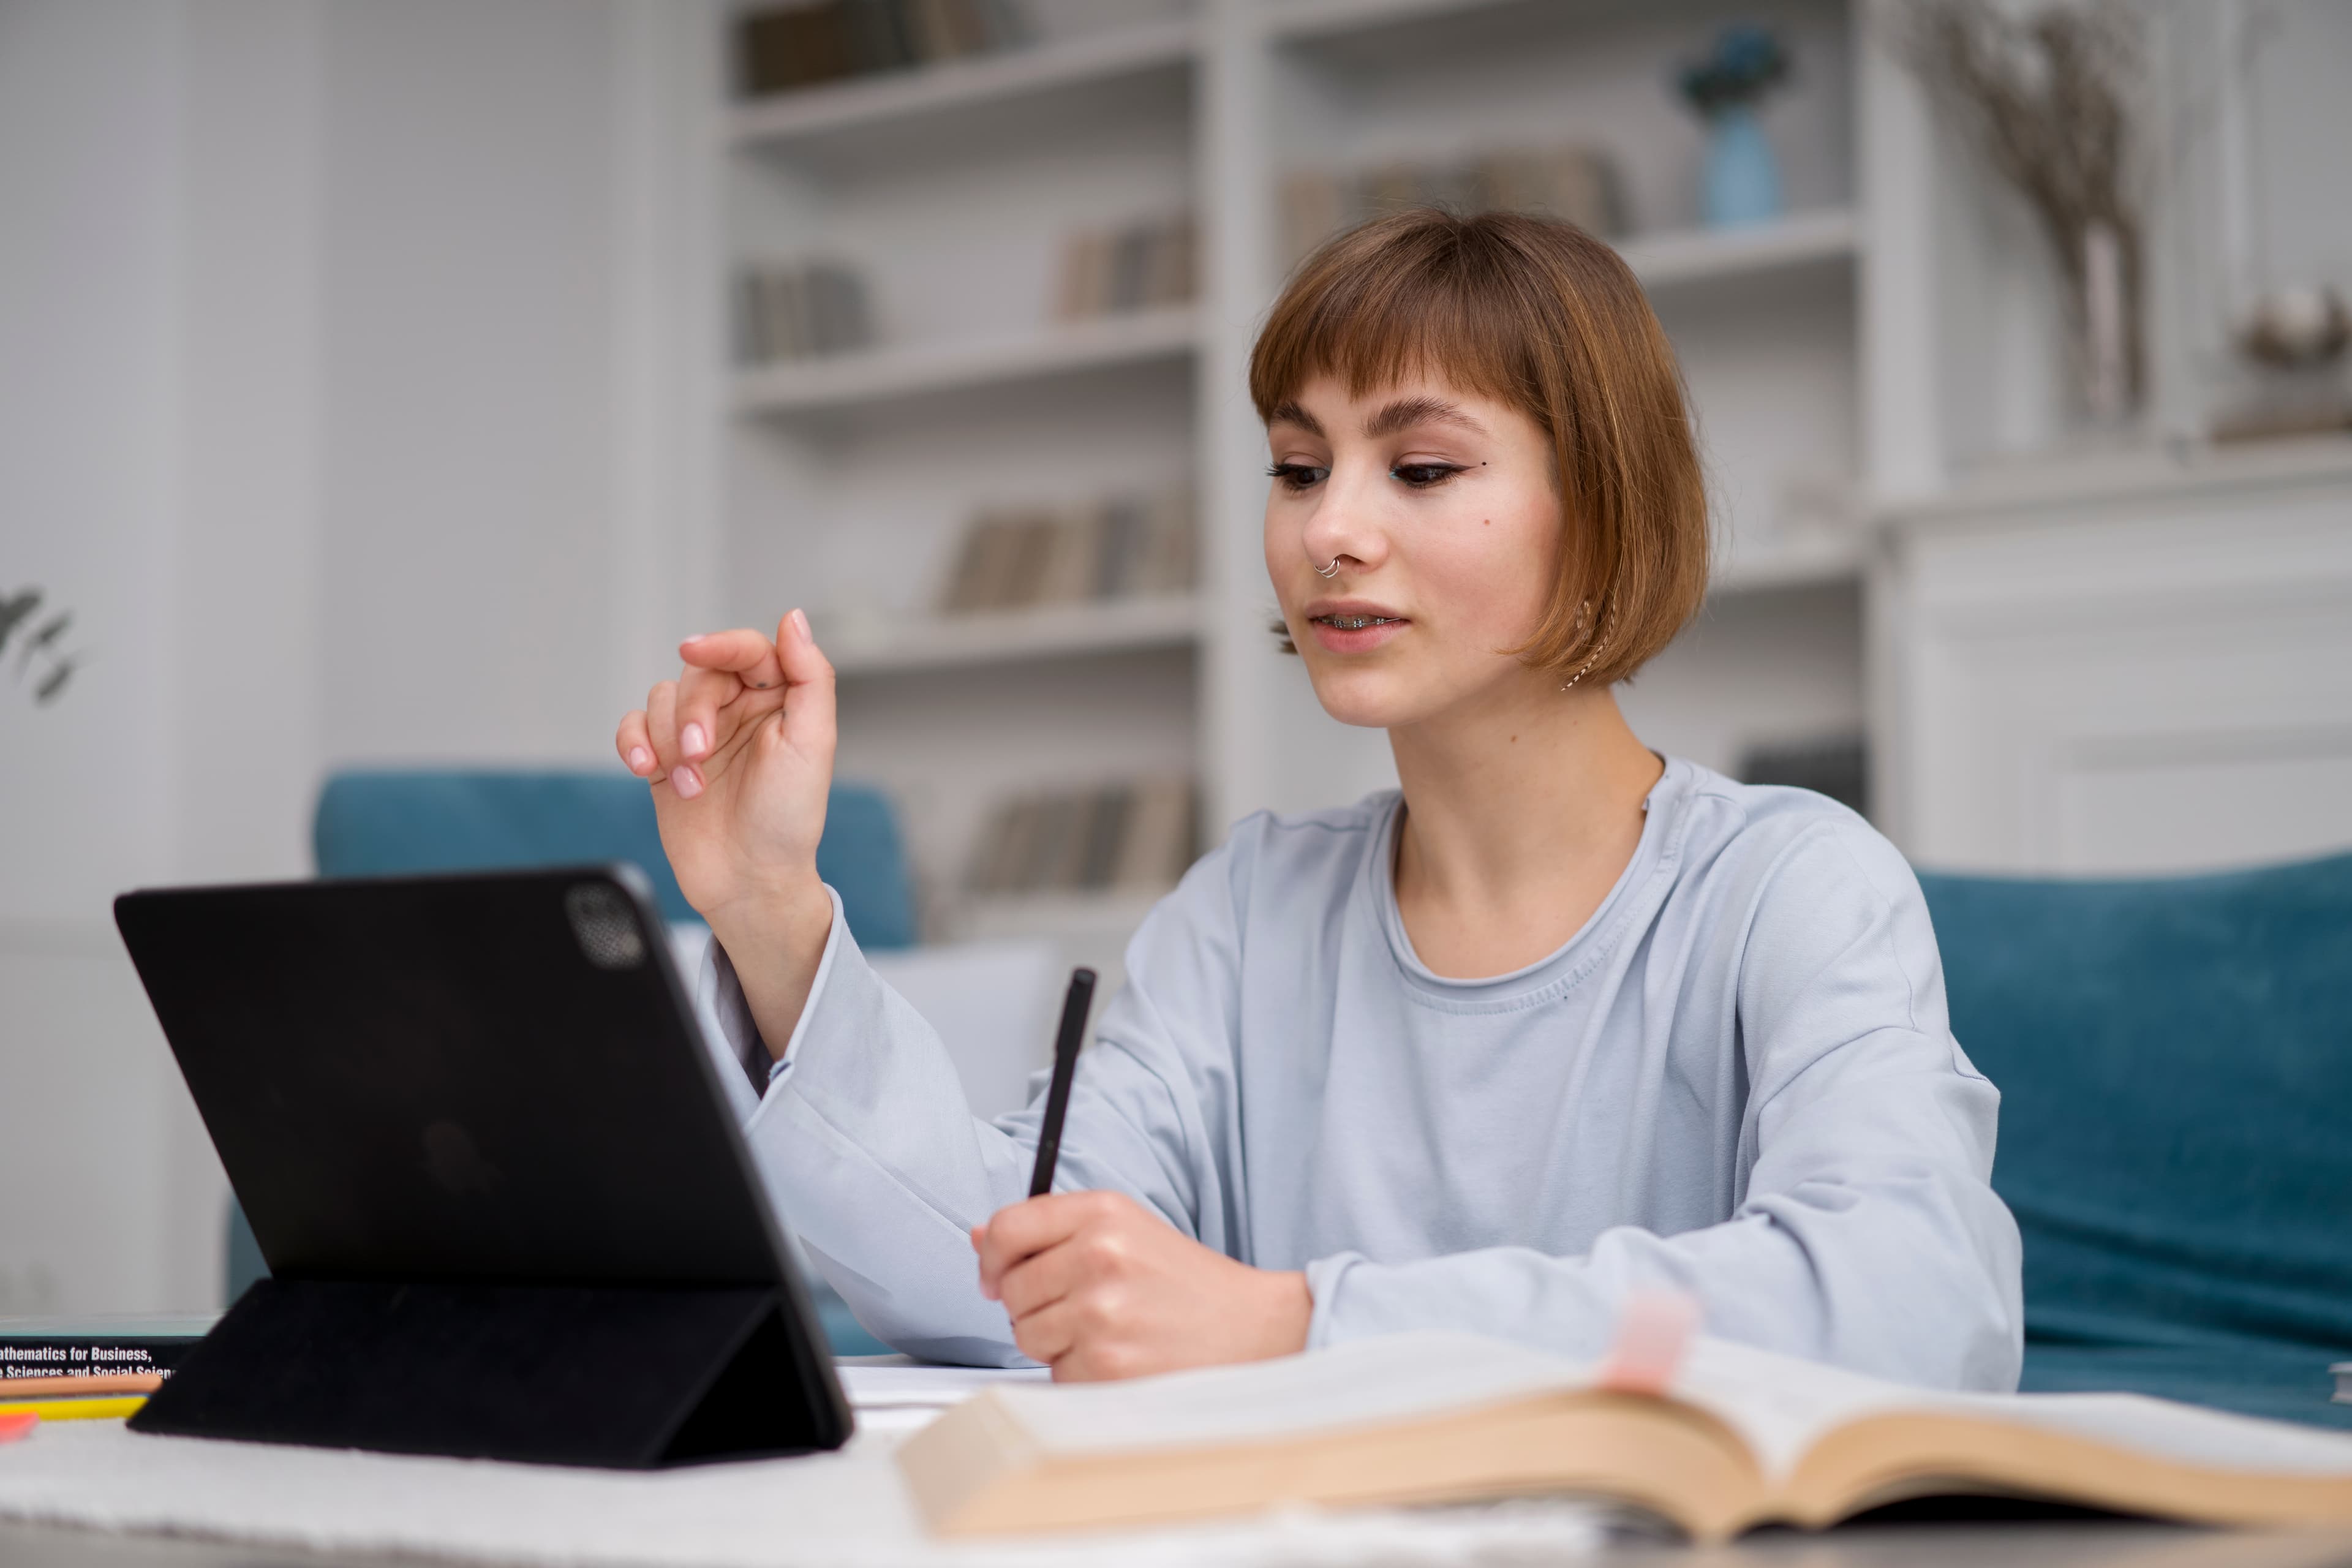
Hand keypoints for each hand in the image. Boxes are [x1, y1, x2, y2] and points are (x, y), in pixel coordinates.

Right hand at [615, 609, 833, 928]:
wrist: (750, 881)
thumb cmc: (788, 819)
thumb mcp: (814, 745)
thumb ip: (809, 677)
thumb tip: (794, 618)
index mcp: (779, 700)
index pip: (747, 650)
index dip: (721, 643)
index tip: (694, 649)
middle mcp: (738, 711)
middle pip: (698, 675)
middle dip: (693, 712)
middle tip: (700, 755)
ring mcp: (698, 734)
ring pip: (662, 698)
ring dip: (668, 738)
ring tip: (690, 784)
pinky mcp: (664, 760)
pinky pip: (633, 727)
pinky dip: (633, 742)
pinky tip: (645, 769)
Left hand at [972, 1191, 1310, 1381]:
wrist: (1254, 1328)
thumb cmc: (1188, 1284)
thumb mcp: (1127, 1231)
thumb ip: (1050, 1230)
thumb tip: (980, 1239)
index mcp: (1104, 1213)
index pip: (1009, 1227)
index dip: (993, 1258)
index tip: (997, 1278)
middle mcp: (1099, 1256)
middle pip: (1013, 1289)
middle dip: (1035, 1306)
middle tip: (1085, 1308)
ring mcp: (1102, 1312)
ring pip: (1027, 1336)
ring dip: (1056, 1342)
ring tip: (1109, 1332)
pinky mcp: (1106, 1365)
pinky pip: (1055, 1375)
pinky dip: (1079, 1374)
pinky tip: (1121, 1358)